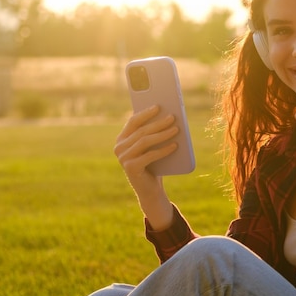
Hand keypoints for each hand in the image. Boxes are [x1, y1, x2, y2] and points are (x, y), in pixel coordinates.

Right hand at [113, 105, 176, 227]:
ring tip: (176, 129)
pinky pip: (149, 155)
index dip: (146, 113)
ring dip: (162, 134)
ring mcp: (123, 158)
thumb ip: (153, 133)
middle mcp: (119, 147)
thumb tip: (167, 115)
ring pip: (145, 141)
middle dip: (158, 123)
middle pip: (141, 131)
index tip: (159, 106)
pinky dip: (163, 149)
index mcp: (122, 139)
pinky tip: (175, 145)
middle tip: (172, 117)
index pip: (133, 121)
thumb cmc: (153, 164)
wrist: (150, 189)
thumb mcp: (152, 147)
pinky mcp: (130, 168)